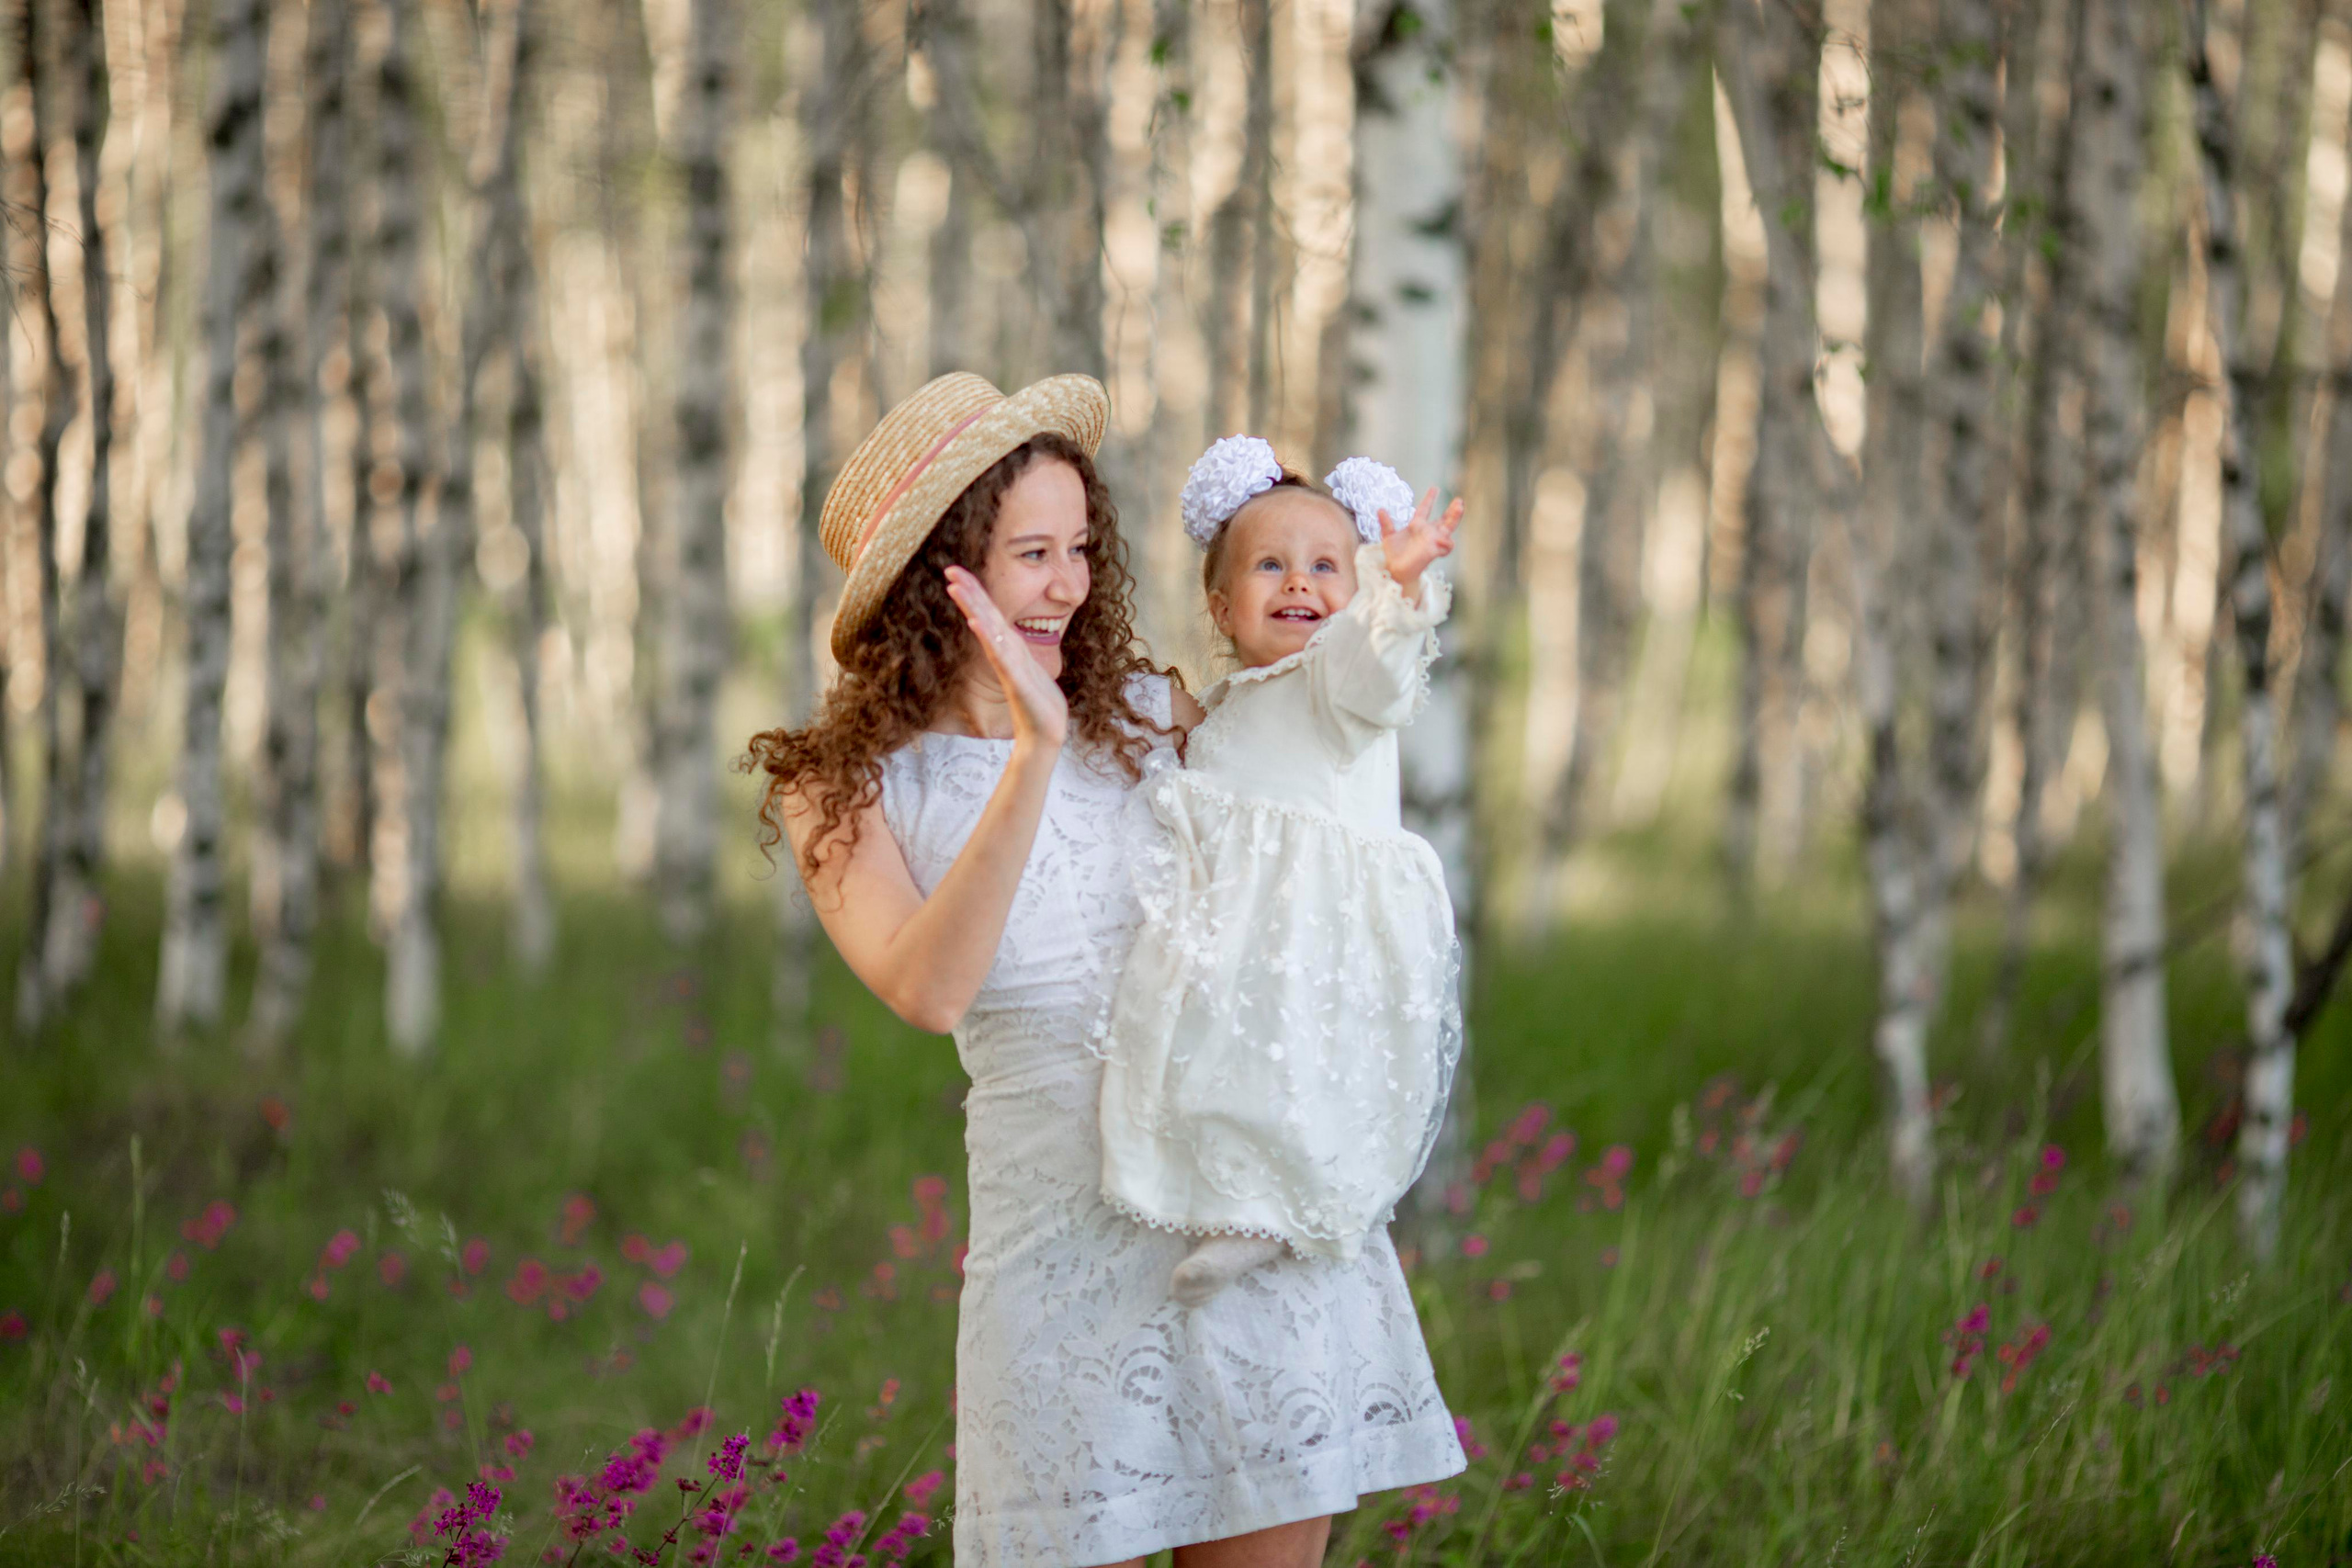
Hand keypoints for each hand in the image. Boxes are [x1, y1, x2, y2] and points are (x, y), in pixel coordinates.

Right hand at [944, 565, 1068, 749]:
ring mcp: (1009, 666)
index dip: (974, 592)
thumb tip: (1006, 635)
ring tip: (957, 588)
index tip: (957, 571)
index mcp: (1009, 648)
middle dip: (969, 592)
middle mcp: (1005, 654)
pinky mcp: (1016, 682)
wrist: (1046, 733)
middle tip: (950, 570)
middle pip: (984, 617)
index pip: (989, 614)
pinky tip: (977, 624)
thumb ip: (1014, 650)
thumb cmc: (1038, 700)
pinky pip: (1001, 656)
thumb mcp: (1027, 666)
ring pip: (989, 631)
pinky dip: (989, 639)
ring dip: (973, 608)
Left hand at [1379, 487, 1462, 600]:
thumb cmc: (1393, 555)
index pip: (1425, 509)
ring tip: (1459, 507)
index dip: (1430, 498)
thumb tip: (1380, 509)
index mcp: (1417, 526)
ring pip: (1449, 528)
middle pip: (1444, 519)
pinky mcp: (1433, 551)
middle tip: (1459, 500)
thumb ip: (1386, 523)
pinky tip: (1444, 538)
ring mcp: (1432, 541)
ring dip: (1455, 518)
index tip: (1435, 488)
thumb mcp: (1388, 536)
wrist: (1394, 570)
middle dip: (1453, 510)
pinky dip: (1447, 542)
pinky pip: (1447, 546)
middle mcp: (1427, 532)